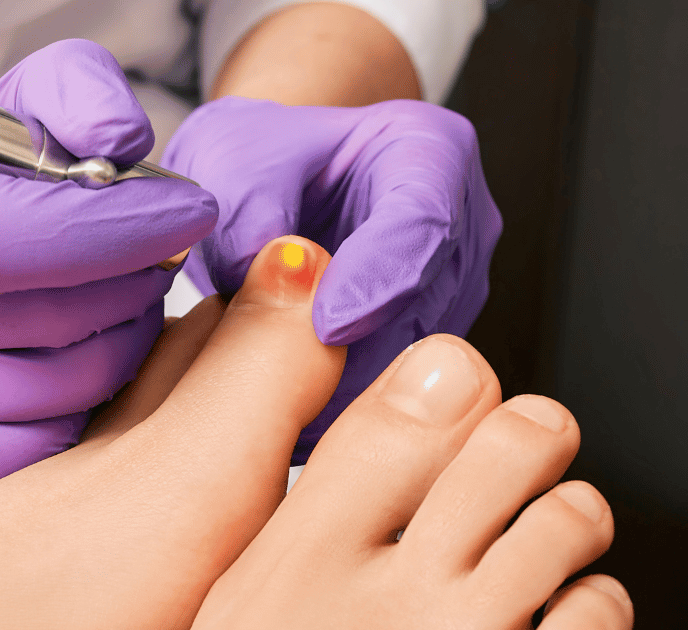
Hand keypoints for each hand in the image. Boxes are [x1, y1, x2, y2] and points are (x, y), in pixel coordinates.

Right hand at [0, 40, 216, 503]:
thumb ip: (70, 93)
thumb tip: (121, 141)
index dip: (108, 230)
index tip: (185, 209)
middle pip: (32, 326)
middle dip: (127, 289)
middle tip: (159, 261)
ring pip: (42, 399)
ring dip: (120, 350)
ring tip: (131, 307)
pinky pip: (19, 459)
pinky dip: (78, 415)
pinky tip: (92, 369)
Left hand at [162, 96, 500, 459]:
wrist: (267, 188)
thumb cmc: (259, 159)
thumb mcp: (229, 155)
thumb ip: (246, 203)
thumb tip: (265, 270)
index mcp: (428, 152)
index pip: (424, 222)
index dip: (375, 279)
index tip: (323, 324)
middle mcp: (458, 225)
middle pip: (424, 306)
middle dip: (351, 350)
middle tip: (274, 378)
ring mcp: (449, 293)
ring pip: (411, 363)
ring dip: (338, 389)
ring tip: (261, 398)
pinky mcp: (425, 349)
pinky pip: (392, 394)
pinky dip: (333, 409)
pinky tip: (279, 419)